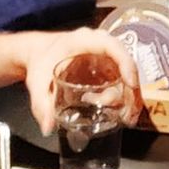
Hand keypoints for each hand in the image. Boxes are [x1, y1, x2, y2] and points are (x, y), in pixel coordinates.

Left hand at [18, 28, 141, 131]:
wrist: (38, 53)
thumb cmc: (40, 61)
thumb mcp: (37, 82)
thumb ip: (41, 104)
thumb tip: (48, 127)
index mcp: (85, 41)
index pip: (113, 47)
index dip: (126, 63)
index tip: (131, 84)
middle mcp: (101, 47)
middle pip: (125, 66)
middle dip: (130, 92)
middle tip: (125, 115)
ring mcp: (107, 58)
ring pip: (127, 76)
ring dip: (128, 98)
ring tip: (122, 118)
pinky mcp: (108, 69)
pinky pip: (123, 82)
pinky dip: (125, 99)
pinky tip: (120, 114)